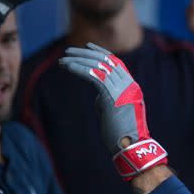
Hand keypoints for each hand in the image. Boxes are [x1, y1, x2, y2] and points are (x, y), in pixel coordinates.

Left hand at [59, 43, 167, 178]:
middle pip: (106, 60)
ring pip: (98, 66)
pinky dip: (79, 70)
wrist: (131, 146)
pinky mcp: (113, 96)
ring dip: (78, 61)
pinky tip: (68, 68)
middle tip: (68, 51)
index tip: (87, 46)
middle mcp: (129, 84)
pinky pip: (94, 76)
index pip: (116, 62)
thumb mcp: (116, 111)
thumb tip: (98, 94)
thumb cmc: (122, 134)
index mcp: (132, 86)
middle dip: (85, 53)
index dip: (101, 52)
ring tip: (62, 61)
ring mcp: (122, 89)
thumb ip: (109, 98)